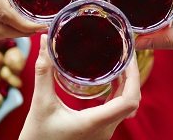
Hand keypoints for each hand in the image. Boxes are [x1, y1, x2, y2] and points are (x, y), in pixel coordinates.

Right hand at [20, 34, 140, 139]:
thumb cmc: (37, 138)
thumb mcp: (40, 104)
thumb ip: (44, 72)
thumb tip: (44, 43)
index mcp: (95, 122)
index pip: (130, 100)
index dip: (135, 76)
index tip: (129, 55)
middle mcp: (105, 129)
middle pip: (132, 101)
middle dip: (133, 75)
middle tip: (125, 53)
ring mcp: (103, 133)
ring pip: (126, 107)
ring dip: (127, 84)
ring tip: (119, 61)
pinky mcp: (98, 132)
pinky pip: (116, 111)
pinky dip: (118, 93)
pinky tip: (108, 79)